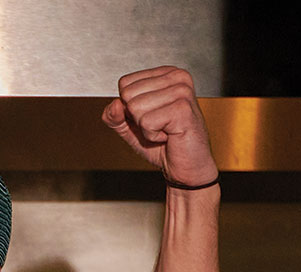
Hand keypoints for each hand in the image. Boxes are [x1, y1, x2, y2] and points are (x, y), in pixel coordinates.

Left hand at [103, 66, 218, 188]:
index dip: (130, 107)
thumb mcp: (131, 127)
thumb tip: (114, 106)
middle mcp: (176, 77)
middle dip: (137, 118)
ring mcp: (182, 91)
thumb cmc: (165, 145)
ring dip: (146, 128)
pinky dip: (153, 135)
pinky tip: (169, 135)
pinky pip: (146, 122)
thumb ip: (115, 116)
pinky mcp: (183, 108)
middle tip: (160, 125)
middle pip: (128, 94)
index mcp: (165, 74)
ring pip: (135, 107)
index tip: (152, 116)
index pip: (125, 83)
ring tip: (165, 130)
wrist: (186, 167)